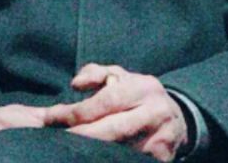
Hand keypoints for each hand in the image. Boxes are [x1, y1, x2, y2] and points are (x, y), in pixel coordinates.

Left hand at [44, 63, 187, 161]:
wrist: (177, 119)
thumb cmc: (137, 94)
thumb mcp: (119, 75)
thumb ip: (95, 74)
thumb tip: (75, 84)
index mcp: (143, 88)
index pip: (105, 101)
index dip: (76, 111)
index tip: (50, 117)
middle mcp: (155, 113)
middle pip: (112, 129)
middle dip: (81, 136)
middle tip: (55, 139)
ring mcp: (160, 140)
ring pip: (121, 150)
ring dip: (91, 152)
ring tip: (67, 151)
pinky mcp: (162, 160)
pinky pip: (131, 161)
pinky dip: (110, 159)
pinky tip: (91, 157)